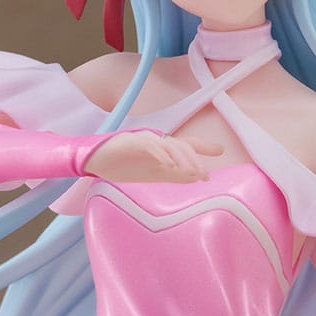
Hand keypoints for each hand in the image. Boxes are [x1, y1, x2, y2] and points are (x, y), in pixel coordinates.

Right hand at [84, 130, 223, 183]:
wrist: (95, 162)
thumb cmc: (123, 166)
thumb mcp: (153, 174)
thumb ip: (174, 174)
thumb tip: (197, 176)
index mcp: (162, 148)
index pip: (186, 144)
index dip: (203, 146)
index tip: (220, 151)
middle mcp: (156, 140)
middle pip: (180, 145)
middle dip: (194, 159)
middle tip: (204, 175)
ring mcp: (144, 139)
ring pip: (168, 144)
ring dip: (181, 158)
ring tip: (191, 171)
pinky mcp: (130, 141)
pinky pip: (149, 145)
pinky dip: (160, 154)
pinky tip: (168, 164)